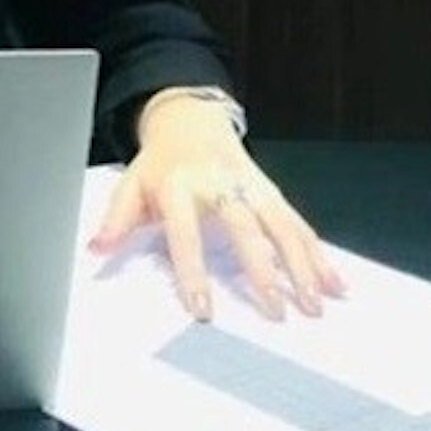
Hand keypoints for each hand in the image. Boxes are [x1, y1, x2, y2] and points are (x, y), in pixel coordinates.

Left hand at [87, 91, 344, 321]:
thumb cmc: (159, 163)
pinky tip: (335, 282)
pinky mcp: (271, 191)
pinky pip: (297, 223)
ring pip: (280, 225)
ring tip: (314, 302)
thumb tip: (95, 250)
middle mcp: (219, 185)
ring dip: (301, 265)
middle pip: (245, 228)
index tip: (203, 309)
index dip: (193, 272)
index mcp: (179, 186)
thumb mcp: (130, 185)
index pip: (186, 234)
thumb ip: (116, 220)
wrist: (188, 120)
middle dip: (262, 270)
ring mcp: (250, 186)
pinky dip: (319, 253)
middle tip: (275, 310)